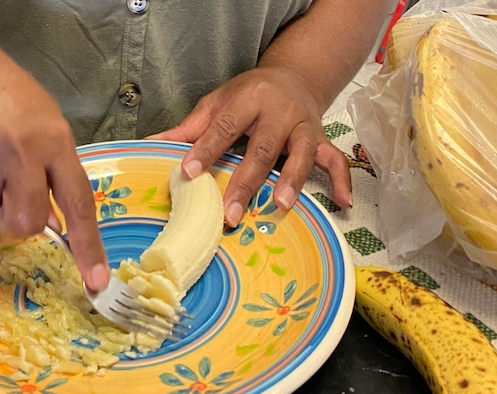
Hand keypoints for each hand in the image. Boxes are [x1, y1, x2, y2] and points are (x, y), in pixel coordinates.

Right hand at [0, 52, 108, 290]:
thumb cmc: (11, 102)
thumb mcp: (48, 126)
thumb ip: (55, 173)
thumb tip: (56, 226)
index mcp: (55, 143)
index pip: (78, 204)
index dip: (88, 246)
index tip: (95, 281)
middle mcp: (22, 151)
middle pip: (25, 223)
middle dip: (15, 219)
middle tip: (7, 193)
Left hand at [152, 66, 351, 225]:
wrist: (294, 76)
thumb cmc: (249, 95)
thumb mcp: (217, 102)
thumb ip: (189, 127)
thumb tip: (152, 144)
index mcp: (249, 99)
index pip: (224, 127)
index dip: (206, 150)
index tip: (188, 173)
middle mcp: (280, 112)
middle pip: (263, 149)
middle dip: (246, 182)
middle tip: (230, 213)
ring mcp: (303, 126)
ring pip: (301, 155)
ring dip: (292, 181)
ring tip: (280, 205)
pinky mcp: (321, 138)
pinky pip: (334, 160)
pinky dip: (342, 181)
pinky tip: (343, 203)